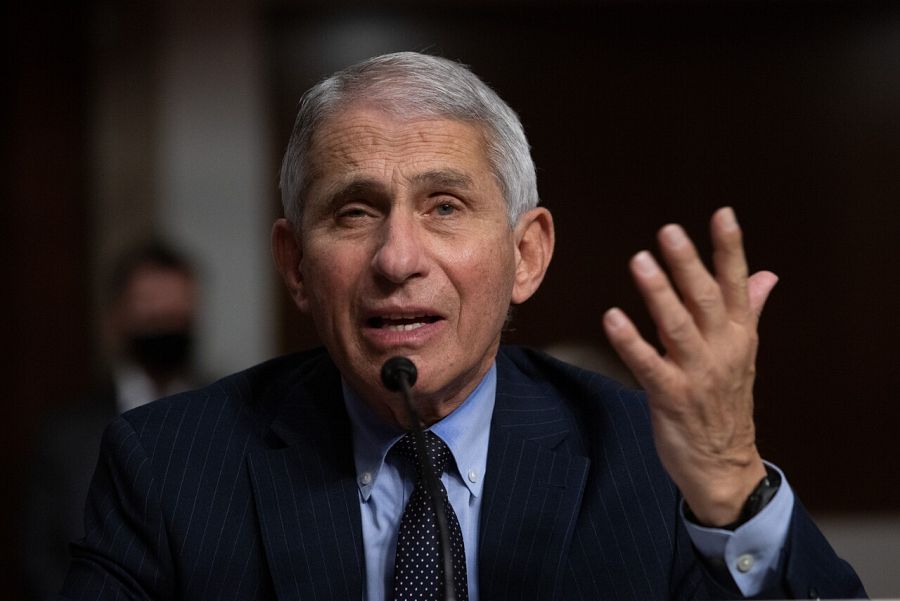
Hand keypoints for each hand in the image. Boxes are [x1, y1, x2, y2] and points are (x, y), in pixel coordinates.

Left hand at [602, 207, 777, 525]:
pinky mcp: (671, 398)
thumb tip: (766, 275)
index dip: (730, 249)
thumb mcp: (742, 354)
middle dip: (688, 263)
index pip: (736, 284)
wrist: (724, 465)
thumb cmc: (725, 403)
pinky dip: (630, 342)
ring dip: (659, 294)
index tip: (722, 214)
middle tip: (669, 231)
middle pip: (705, 298)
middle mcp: (722, 350)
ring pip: (678, 327)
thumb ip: (748, 310)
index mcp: (739, 335)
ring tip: (640, 261)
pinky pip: (648, 365)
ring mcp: (698, 374)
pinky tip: (612, 318)